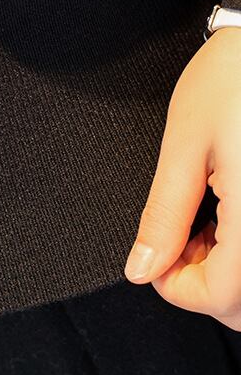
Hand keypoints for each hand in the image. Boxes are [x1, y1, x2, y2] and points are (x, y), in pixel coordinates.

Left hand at [124, 25, 240, 329]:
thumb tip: (142, 267)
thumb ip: (163, 216)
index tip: (152, 261)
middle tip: (178, 240)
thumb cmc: (233, 78)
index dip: (175, 288)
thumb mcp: (183, 147)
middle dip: (204, 284)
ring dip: (229, 272)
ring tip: (205, 220)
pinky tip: (230, 213)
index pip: (222, 296)